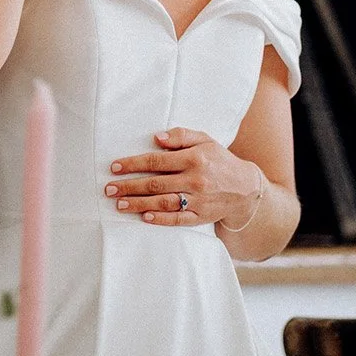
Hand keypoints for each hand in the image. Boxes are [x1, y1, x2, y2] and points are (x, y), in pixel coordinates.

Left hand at [104, 128, 264, 227]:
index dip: (134, 164)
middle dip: (129, 186)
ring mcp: (198, 200)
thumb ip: (181, 136)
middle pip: (155, 183)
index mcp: (194, 158)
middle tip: (109, 189)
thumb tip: (157, 138)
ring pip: (163, 202)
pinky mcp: (201, 216)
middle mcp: (195, 180)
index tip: (115, 167)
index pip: (157, 161)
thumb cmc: (220, 160)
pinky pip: (178, 220)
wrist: (246, 188)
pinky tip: (145, 217)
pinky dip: (161, 219)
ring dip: (139, 204)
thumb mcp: (205, 140)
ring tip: (119, 204)